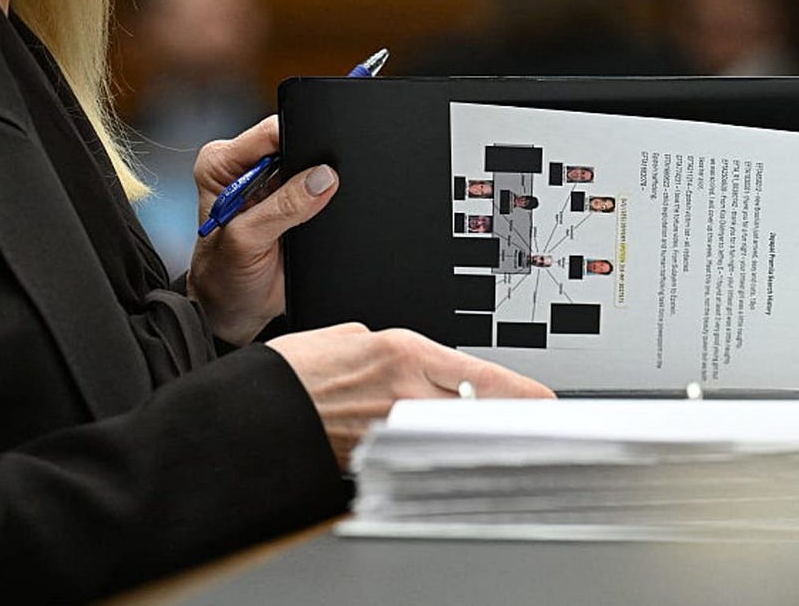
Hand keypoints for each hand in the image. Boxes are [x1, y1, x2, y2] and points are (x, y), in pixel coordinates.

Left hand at [188, 116, 337, 344]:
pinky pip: (320, 190)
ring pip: (312, 167)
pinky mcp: (294, 202)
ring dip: (319, 187)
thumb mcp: (246, 241)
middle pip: (295, 144)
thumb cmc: (223, 277)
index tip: (320, 159)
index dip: (299, 139)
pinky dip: (326, 202)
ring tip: (307, 216)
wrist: (235, 309)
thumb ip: (282, 208)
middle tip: (312, 197)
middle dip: (312, 164)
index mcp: (222, 163)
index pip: (269, 132)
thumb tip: (322, 178)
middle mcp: (246, 168)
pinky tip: (316, 220)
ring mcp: (273, 185)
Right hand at [267, 323, 555, 467]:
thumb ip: (393, 351)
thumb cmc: (291, 372)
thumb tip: (419, 367)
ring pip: (455, 436)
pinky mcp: (376, 459)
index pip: (484, 375)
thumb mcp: (350, 339)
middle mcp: (405, 394)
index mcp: (404, 354)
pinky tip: (445, 458)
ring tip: (495, 439)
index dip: (522, 393)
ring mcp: (392, 430)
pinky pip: (419, 455)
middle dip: (508, 418)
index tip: (547, 401)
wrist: (252, 412)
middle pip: (480, 411)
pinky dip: (435, 455)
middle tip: (533, 424)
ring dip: (476, 437)